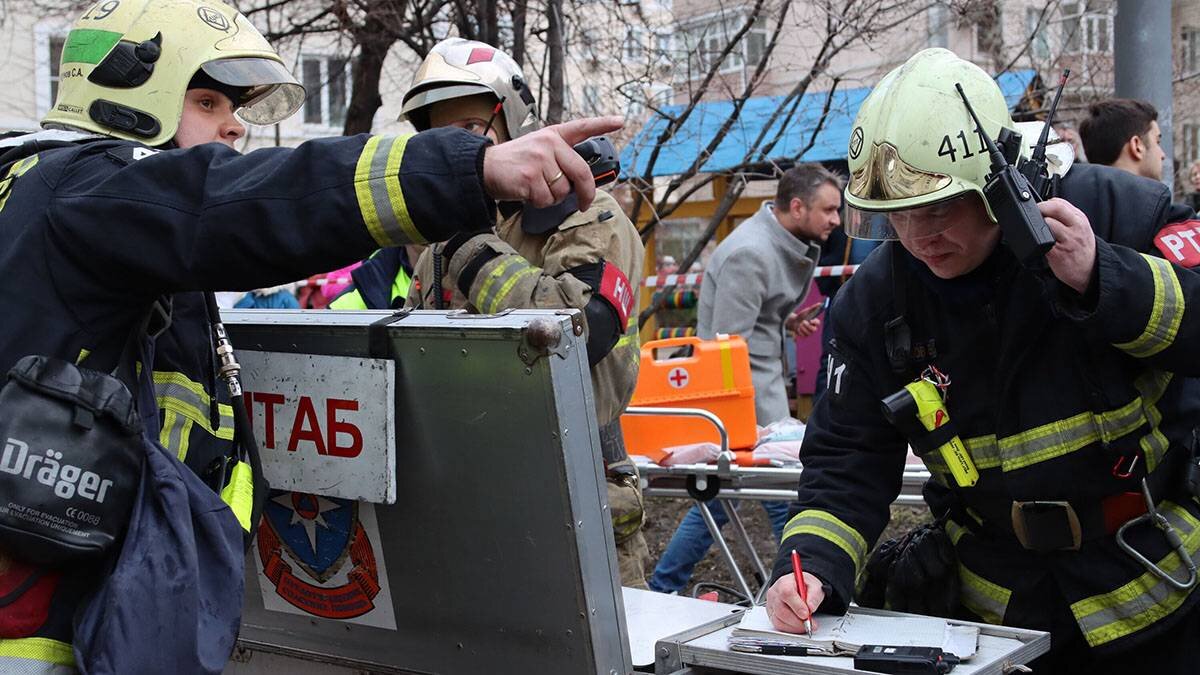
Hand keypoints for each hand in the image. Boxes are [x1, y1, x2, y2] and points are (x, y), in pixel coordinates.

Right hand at [482, 116, 623, 210]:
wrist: (484, 167)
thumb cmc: (513, 163)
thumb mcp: (537, 150)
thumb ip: (559, 159)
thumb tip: (581, 184)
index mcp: (553, 136)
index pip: (581, 127)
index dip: (602, 124)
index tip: (619, 121)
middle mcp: (548, 144)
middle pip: (581, 172)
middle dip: (586, 193)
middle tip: (585, 203)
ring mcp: (539, 160)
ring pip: (563, 191)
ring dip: (552, 197)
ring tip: (535, 187)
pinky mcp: (530, 177)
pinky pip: (546, 199)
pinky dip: (539, 202)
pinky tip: (527, 192)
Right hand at [765, 572, 824, 632]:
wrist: (797, 587)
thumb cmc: (804, 586)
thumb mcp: (814, 586)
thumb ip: (814, 595)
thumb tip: (811, 607)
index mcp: (784, 583)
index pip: (786, 593)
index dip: (796, 606)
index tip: (806, 614)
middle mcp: (774, 593)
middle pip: (781, 610)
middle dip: (797, 621)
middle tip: (810, 623)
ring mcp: (771, 605)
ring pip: (778, 620)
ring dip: (794, 626)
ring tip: (806, 625)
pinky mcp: (771, 614)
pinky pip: (778, 625)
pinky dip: (790, 628)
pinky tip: (799, 626)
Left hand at [785, 303, 822, 337]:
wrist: (793, 321)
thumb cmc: (801, 316)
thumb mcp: (807, 311)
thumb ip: (813, 308)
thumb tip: (820, 303)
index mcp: (814, 322)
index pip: (818, 323)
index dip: (815, 322)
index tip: (810, 320)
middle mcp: (813, 328)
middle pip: (814, 329)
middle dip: (807, 326)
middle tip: (803, 322)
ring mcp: (809, 332)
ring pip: (808, 332)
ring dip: (803, 328)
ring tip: (799, 324)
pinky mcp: (805, 335)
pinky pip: (804, 335)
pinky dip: (800, 331)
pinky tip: (798, 328)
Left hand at [1038, 198, 1095, 293]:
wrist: (1090, 269)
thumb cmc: (1082, 248)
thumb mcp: (1080, 228)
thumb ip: (1066, 217)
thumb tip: (1047, 207)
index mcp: (1079, 219)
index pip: (1060, 202)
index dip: (1046, 203)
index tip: (1040, 208)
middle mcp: (1075, 227)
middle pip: (1055, 208)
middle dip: (1041, 208)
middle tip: (1033, 215)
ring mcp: (1067, 240)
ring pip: (1048, 223)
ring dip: (1038, 224)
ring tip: (1037, 230)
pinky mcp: (1057, 253)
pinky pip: (1042, 242)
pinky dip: (1036, 240)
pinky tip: (1038, 242)